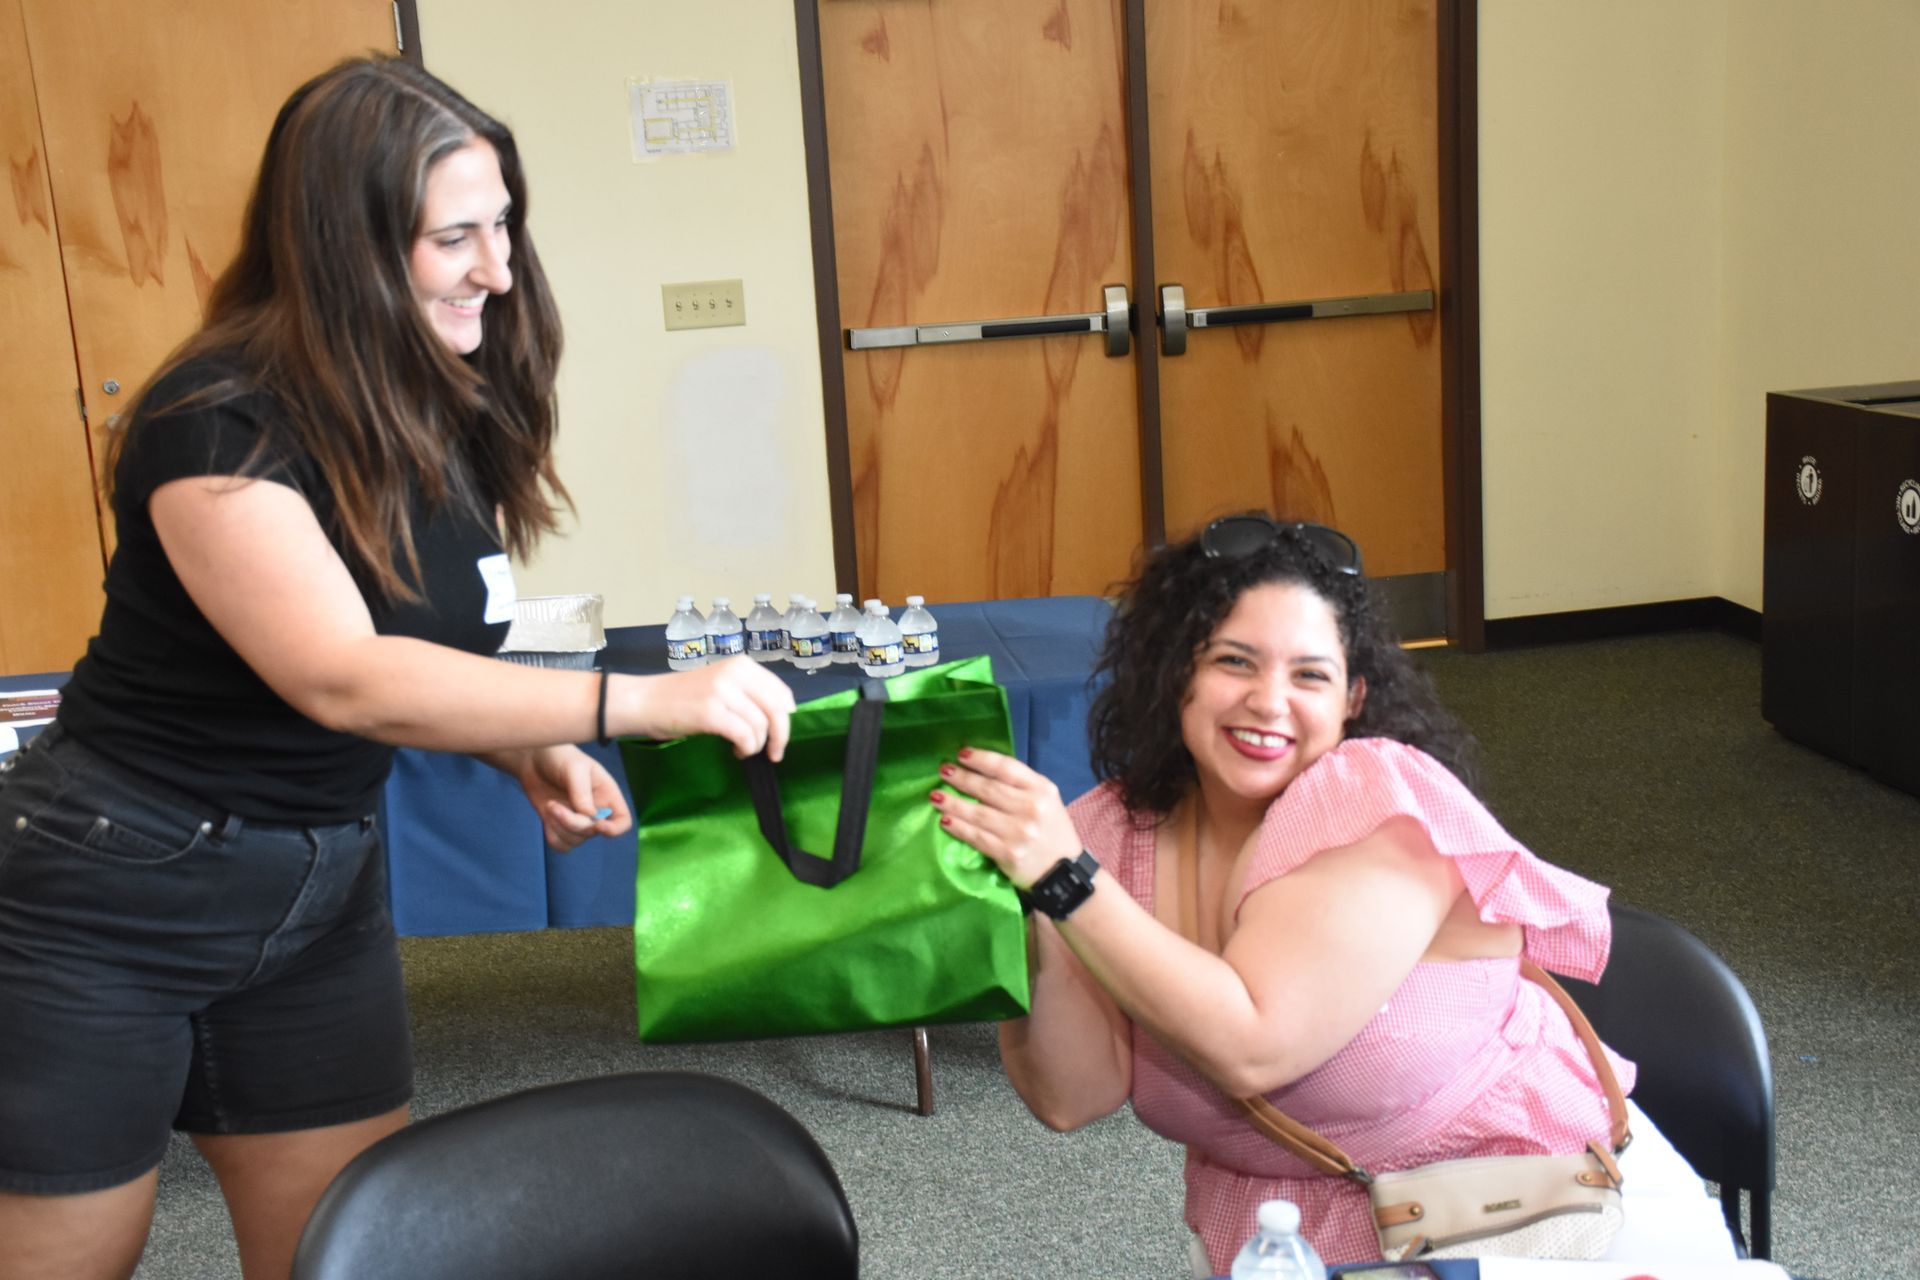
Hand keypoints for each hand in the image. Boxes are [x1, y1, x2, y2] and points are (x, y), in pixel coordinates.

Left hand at [513, 744, 632, 851]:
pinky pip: (561, 845)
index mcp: (607, 795)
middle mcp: (595, 811)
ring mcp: (577, 820)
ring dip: (559, 828)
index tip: (598, 826)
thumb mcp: (574, 769)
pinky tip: (546, 817)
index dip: (615, 829)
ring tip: (549, 805)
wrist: (534, 758)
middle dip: (572, 823)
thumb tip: (589, 816)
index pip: (622, 821)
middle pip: (593, 832)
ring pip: (576, 841)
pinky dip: (552, 836)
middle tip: (553, 805)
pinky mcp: (559, 826)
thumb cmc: (560, 757)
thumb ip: (582, 792)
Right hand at [624, 657, 795, 759]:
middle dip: (780, 736)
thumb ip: (749, 693)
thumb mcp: (721, 684)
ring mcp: (722, 692)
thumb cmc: (683, 697)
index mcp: (742, 665)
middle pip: (777, 710)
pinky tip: (736, 751)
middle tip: (775, 753)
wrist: (646, 701)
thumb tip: (781, 716)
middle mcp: (735, 674)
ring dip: (757, 745)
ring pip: (761, 726)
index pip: (781, 692)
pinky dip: (746, 749)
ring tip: (743, 749)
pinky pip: (744, 736)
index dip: (787, 717)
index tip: (780, 733)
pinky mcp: (710, 712)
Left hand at [928, 747, 1081, 888]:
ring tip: (935, 796)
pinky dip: (958, 827)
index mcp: (1042, 790)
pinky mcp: (1008, 853)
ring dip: (953, 803)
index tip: (961, 754)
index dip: (981, 759)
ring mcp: (1019, 832)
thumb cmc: (1051, 832)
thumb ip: (1021, 787)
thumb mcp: (1046, 801)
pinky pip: (976, 836)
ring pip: (978, 813)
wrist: (1063, 873)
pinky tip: (945, 820)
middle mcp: (1031, 808)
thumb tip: (982, 771)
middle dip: (962, 778)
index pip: (1006, 768)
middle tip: (943, 771)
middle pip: (988, 788)